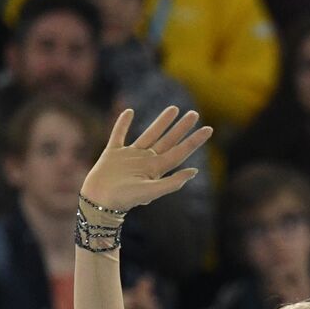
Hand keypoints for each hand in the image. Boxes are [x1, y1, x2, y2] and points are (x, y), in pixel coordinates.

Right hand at [80, 106, 212, 210]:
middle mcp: (147, 160)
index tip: (209, 129)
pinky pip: (119, 134)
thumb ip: (172, 182)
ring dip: (161, 122)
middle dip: (182, 127)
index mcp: (158, 168)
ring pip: (149, 134)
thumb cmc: (126, 198)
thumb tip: (194, 171)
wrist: (100, 200)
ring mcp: (131, 155)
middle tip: (194, 113)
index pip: (181, 151)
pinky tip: (129, 111)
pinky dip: (123, 123)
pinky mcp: (113, 152)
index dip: (195, 140)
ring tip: (174, 108)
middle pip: (169, 140)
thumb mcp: (152, 191)